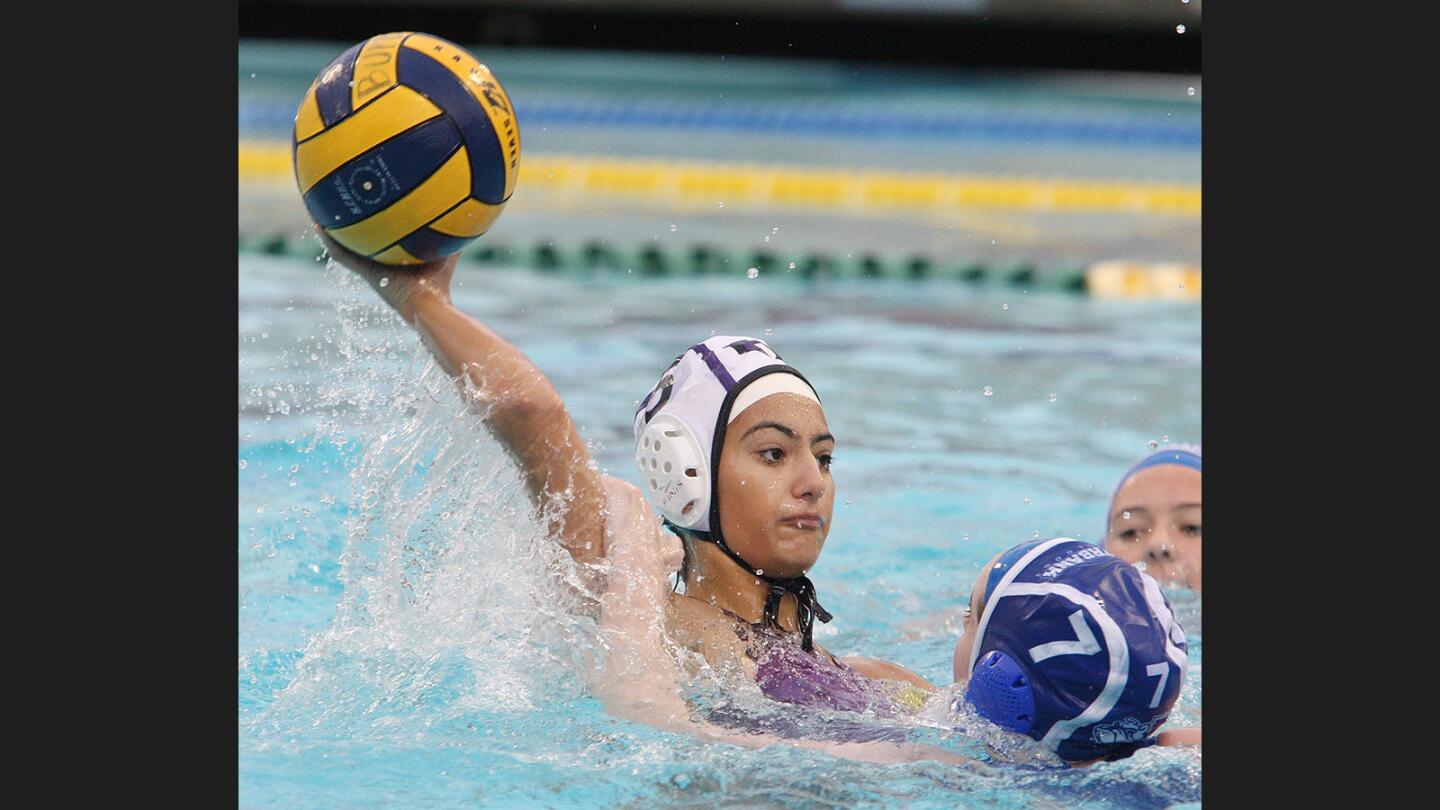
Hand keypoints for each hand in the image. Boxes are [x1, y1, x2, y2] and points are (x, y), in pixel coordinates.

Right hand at [314, 226, 457, 322]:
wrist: (428, 305)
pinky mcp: (366, 273)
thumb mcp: (447, 252)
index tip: (368, 212)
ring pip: (346, 248)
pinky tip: (320, 227)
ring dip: (334, 233)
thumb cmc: (441, 283)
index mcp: (395, 261)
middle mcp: (380, 265)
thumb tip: (469, 214)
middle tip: (338, 208)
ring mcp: (371, 270)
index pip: (381, 243)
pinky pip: (344, 256)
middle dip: (350, 228)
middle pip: (361, 243)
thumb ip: (453, 235)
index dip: (374, 229)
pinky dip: (331, 243)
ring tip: (320, 214)